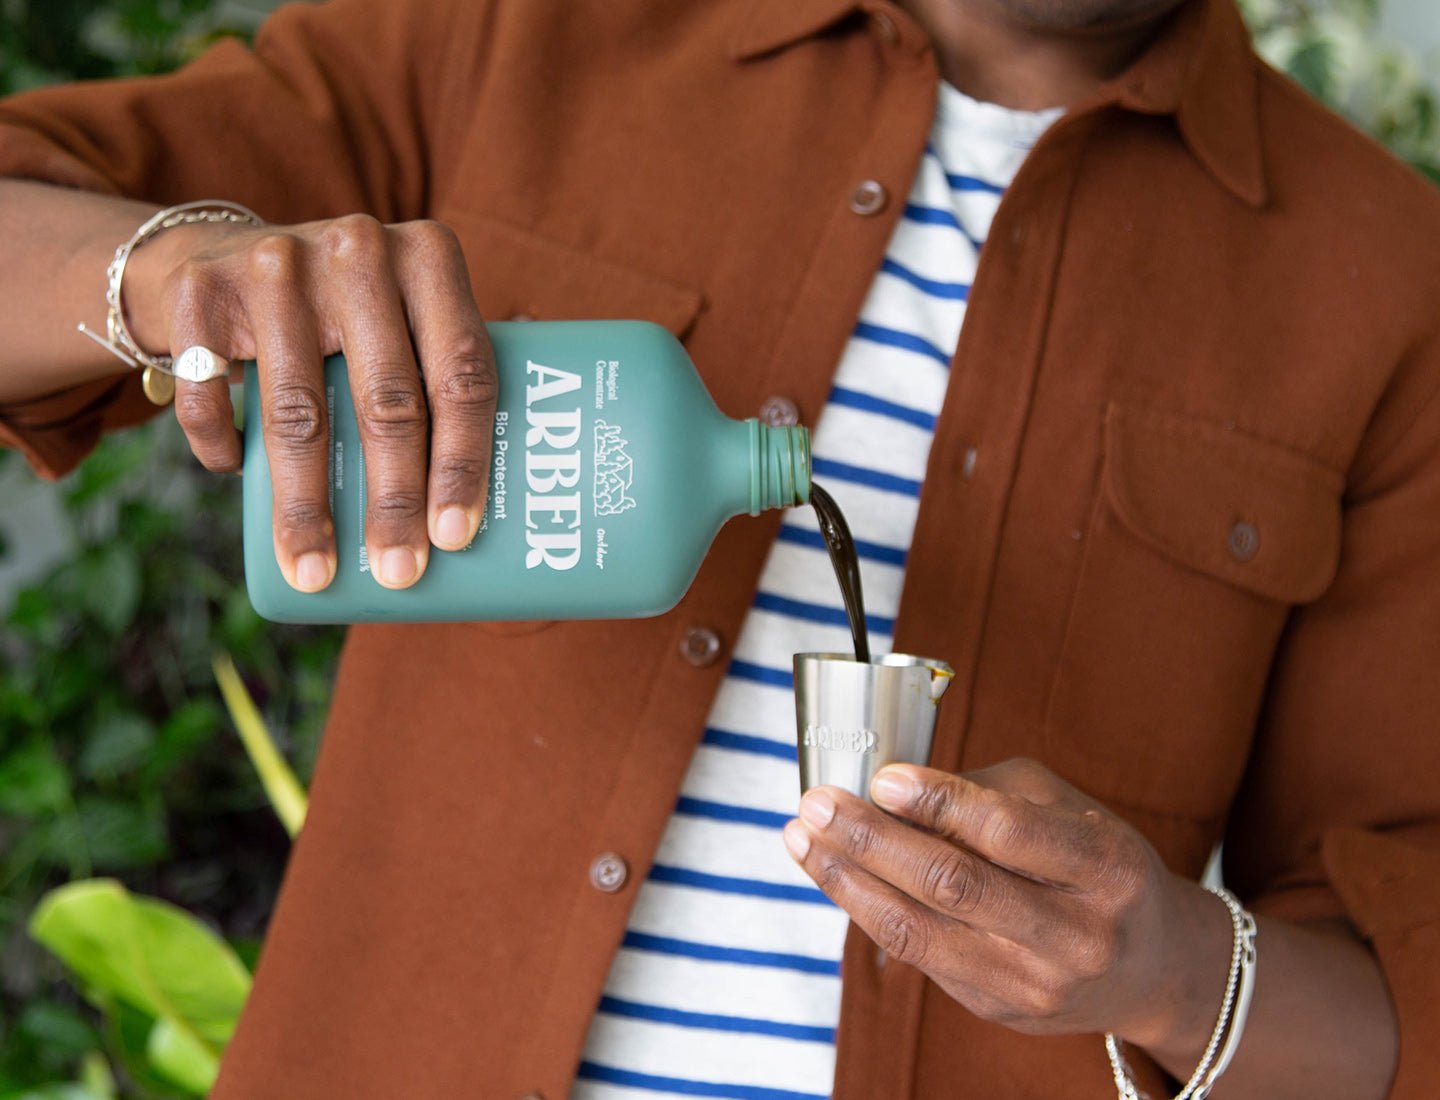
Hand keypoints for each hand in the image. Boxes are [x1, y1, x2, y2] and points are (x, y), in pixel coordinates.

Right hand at [125, 214, 497, 592]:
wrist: (228, 252)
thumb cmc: (352, 312)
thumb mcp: (412, 310)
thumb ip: (454, 369)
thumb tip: (523, 495)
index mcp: (431, 259)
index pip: (463, 373)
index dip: (463, 461)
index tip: (456, 536)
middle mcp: (360, 250)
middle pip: (388, 401)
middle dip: (395, 501)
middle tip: (400, 572)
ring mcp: (277, 265)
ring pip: (298, 414)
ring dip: (306, 507)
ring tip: (316, 571)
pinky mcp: (202, 289)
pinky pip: (212, 395)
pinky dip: (223, 448)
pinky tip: (234, 477)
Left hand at [783, 758, 1229, 1053]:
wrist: (1149, 966)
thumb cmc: (1096, 863)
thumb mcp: (1069, 808)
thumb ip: (988, 793)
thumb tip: (891, 785)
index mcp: (1107, 868)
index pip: (1009, 833)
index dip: (939, 802)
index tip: (882, 776)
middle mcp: (1076, 935)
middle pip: (953, 885)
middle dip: (872, 839)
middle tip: (818, 801)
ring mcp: (1034, 982)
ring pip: (919, 930)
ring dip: (848, 879)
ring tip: (803, 837)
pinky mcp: (997, 1008)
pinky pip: (916, 954)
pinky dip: (866, 908)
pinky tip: (836, 872)